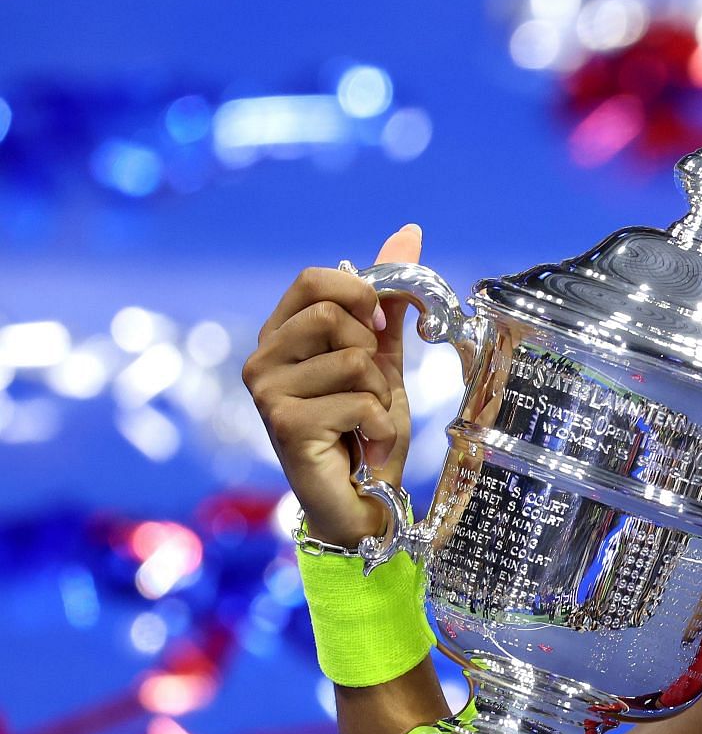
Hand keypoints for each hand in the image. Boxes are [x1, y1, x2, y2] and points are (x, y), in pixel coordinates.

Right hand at [241, 225, 421, 546]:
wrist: (363, 501)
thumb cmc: (365, 431)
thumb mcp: (383, 359)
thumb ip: (389, 302)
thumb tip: (408, 232)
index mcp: (280, 336)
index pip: (314, 279)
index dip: (360, 296)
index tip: (378, 330)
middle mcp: (261, 359)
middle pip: (334, 314)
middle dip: (373, 355)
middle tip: (369, 393)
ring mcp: (267, 392)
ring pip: (354, 359)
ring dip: (381, 395)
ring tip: (367, 424)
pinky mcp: (285, 424)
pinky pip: (360, 400)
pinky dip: (381, 426)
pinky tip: (367, 447)